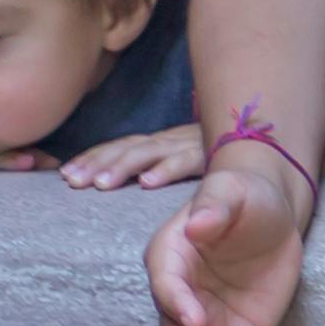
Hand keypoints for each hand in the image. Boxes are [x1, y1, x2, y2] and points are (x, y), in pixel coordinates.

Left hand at [61, 124, 210, 188]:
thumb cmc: (215, 156)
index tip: (64, 175)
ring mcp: (186, 146)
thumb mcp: (179, 159)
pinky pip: (185, 162)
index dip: (90, 158)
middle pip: (125, 149)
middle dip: (96, 163)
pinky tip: (148, 183)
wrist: (260, 140)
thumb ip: (154, 167)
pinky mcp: (208, 155)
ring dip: (122, 167)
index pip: (118, 147)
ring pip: (148, 153)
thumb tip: (112, 185)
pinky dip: (165, 170)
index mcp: (157, 143)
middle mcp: (167, 141)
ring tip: (100, 184)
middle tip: (71, 182)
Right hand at [148, 147, 309, 325]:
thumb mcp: (230, 191)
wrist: (271, 215)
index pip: (167, 287)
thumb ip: (214, 206)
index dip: (178, 305)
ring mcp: (209, 323)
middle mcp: (182, 298)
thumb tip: (197, 224)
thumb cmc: (243, 196)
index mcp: (170, 259)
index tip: (196, 322)